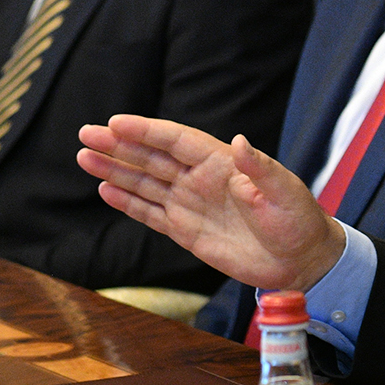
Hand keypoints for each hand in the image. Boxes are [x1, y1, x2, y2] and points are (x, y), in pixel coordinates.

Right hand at [77, 114, 344, 290]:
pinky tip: (106, 190)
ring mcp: (191, 204)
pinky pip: (151, 213)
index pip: (176, 140)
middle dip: (118, 146)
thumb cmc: (297, 220)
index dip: (146, 131)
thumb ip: (260, 168)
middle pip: (152, 157)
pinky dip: (128, 203)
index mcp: (222, 162)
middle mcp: (201, 179)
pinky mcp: (186, 231)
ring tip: (84, 158)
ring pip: (145, 182)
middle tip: (86, 134)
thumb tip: (240, 141)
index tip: (116, 123)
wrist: (299, 261)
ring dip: (115, 170)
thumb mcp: (283, 191)